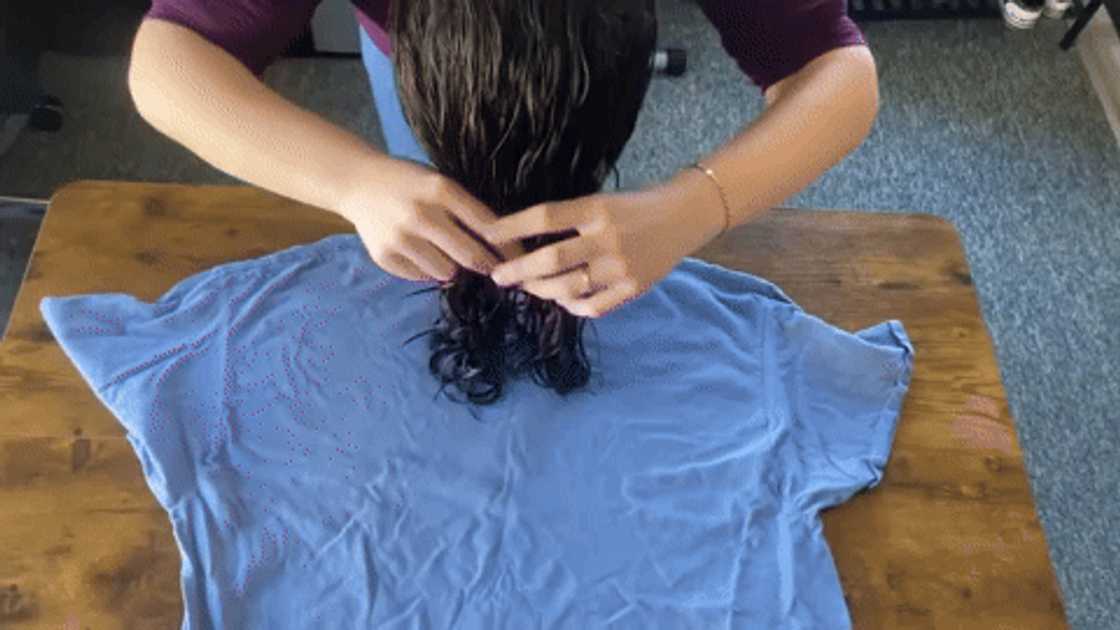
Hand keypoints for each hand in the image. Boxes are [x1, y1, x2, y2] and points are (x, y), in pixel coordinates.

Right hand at [337, 157, 524, 281]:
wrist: (356, 181)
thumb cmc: (408, 181)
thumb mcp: (439, 182)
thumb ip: (465, 209)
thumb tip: (500, 246)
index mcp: (441, 189)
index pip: (486, 225)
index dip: (508, 247)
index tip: (521, 261)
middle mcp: (422, 214)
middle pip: (470, 255)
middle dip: (486, 266)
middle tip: (492, 269)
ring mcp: (401, 238)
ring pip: (446, 272)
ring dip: (453, 268)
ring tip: (445, 254)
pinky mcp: (385, 256)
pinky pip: (421, 276)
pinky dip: (427, 270)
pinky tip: (419, 253)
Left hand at [481, 180, 722, 317]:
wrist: (684, 216)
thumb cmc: (635, 207)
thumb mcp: (601, 200)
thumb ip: (570, 219)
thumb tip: (525, 241)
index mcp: (596, 209)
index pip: (545, 217)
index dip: (512, 227)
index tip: (488, 235)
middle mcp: (606, 238)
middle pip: (552, 260)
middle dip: (519, 270)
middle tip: (498, 276)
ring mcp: (621, 266)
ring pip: (569, 287)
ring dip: (541, 290)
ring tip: (528, 287)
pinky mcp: (633, 288)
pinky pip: (593, 307)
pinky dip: (572, 306)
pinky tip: (562, 300)